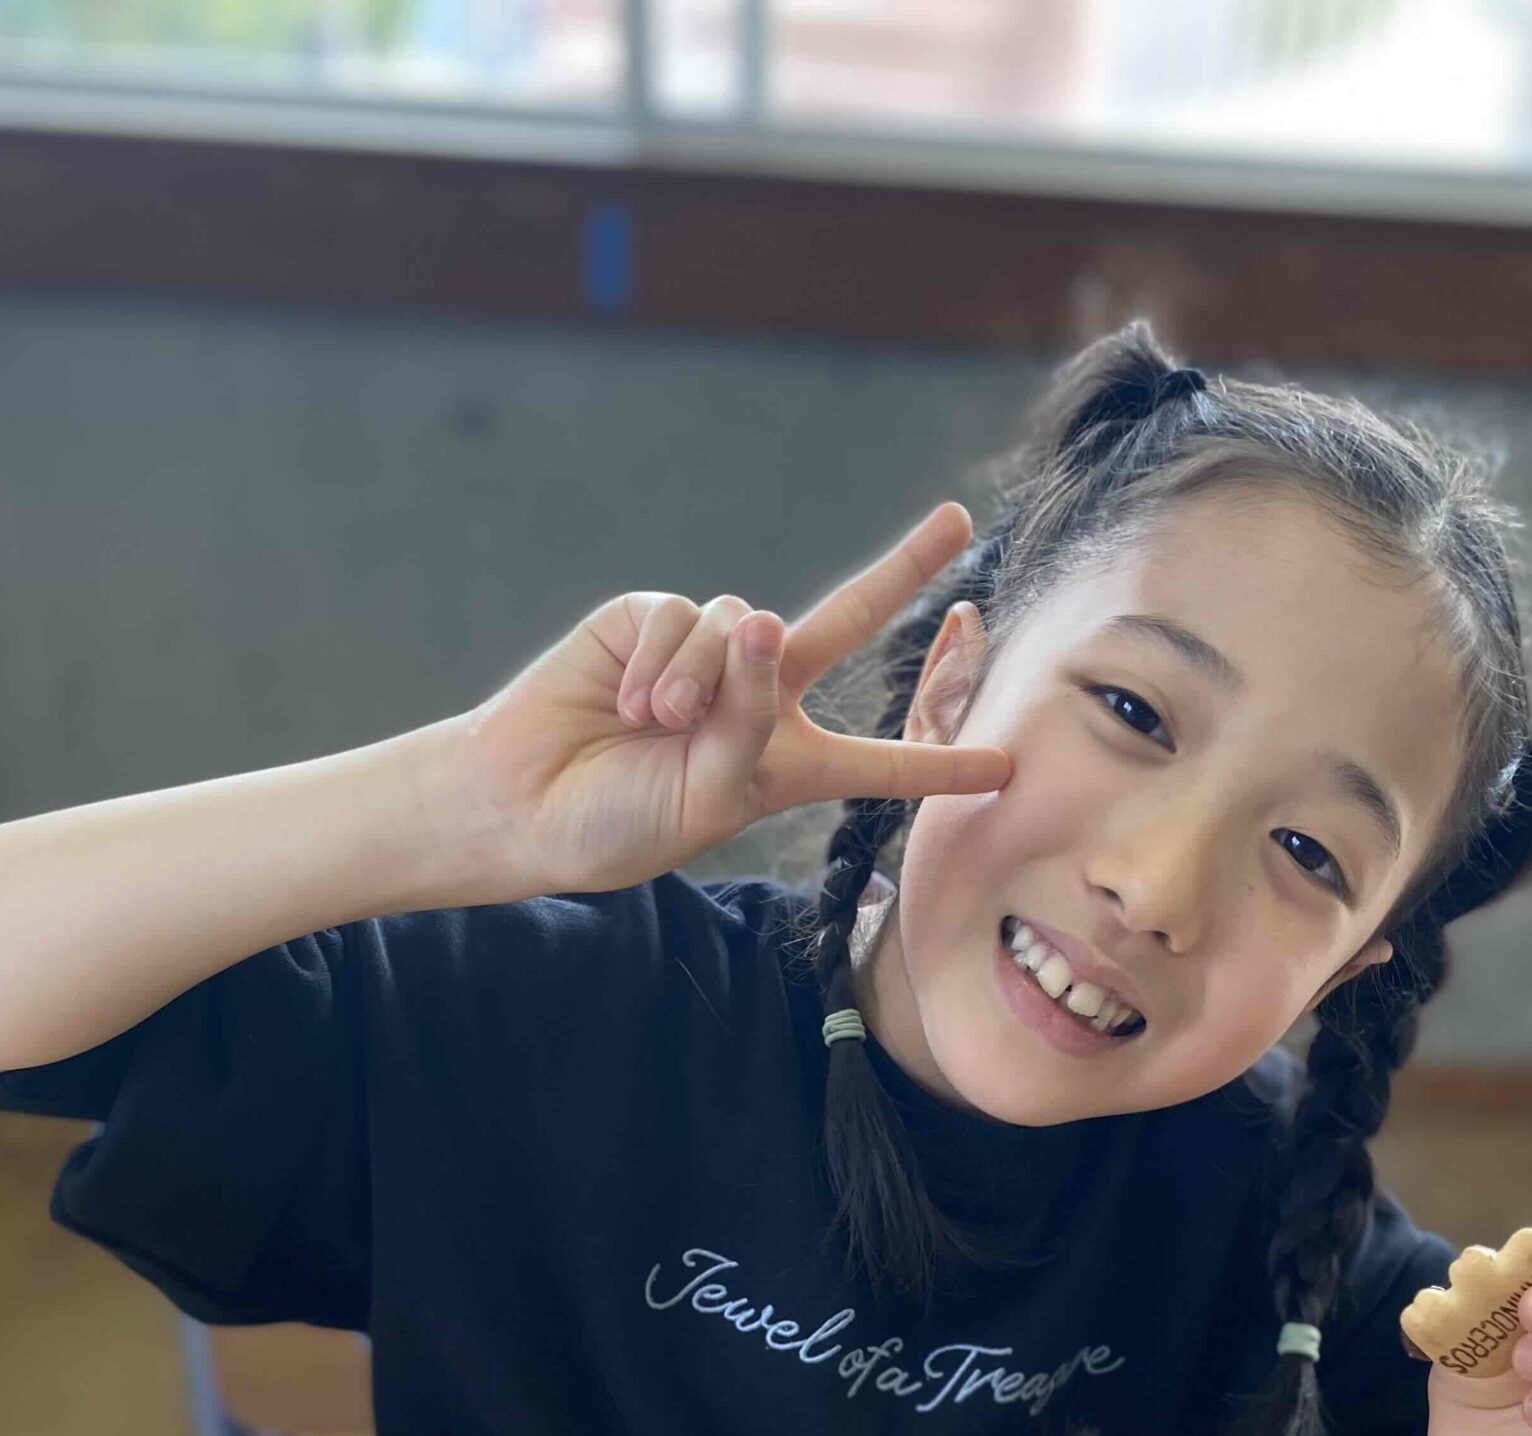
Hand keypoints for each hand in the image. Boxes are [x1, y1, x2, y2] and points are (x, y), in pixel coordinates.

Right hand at [444, 499, 1011, 899]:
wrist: (526, 800)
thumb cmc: (620, 820)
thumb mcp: (707, 794)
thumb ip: (749, 718)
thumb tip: (768, 619)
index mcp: (787, 764)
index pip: (879, 763)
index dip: (939, 765)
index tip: (1005, 770)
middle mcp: (758, 698)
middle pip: (847, 621)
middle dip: (902, 567)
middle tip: (959, 519)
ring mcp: (711, 654)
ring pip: (749, 629)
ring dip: (708, 679)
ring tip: (655, 726)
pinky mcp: (654, 618)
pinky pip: (688, 618)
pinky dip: (663, 661)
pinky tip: (626, 700)